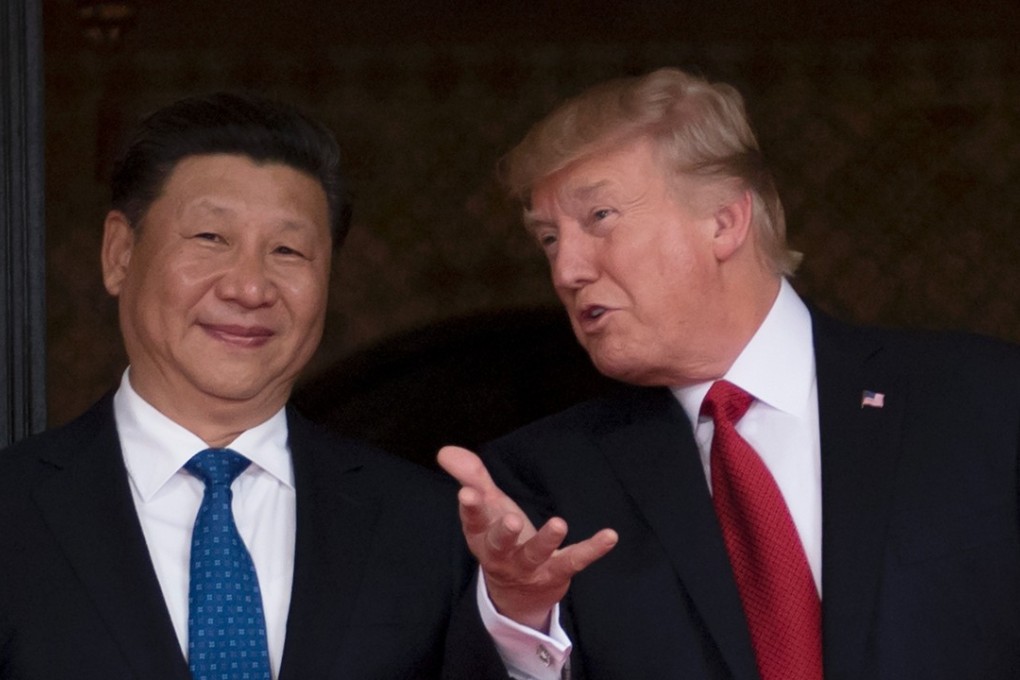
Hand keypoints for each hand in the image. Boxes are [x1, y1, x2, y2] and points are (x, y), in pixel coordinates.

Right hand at [437, 445, 617, 630]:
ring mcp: (531, 567)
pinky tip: (610, 536)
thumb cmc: (500, 539)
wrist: (518, 595)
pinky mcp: (557, 573)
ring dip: (546, 541)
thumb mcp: (487, 508)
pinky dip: (593, 549)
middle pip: (500, 546)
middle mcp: (503, 556)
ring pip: (536, 555)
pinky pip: (575, 560)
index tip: (467, 493)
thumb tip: (445, 451)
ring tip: (559, 523)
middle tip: (511, 520)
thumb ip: (471, 477)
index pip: (473, 522)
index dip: (470, 508)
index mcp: (482, 536)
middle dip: (504, 533)